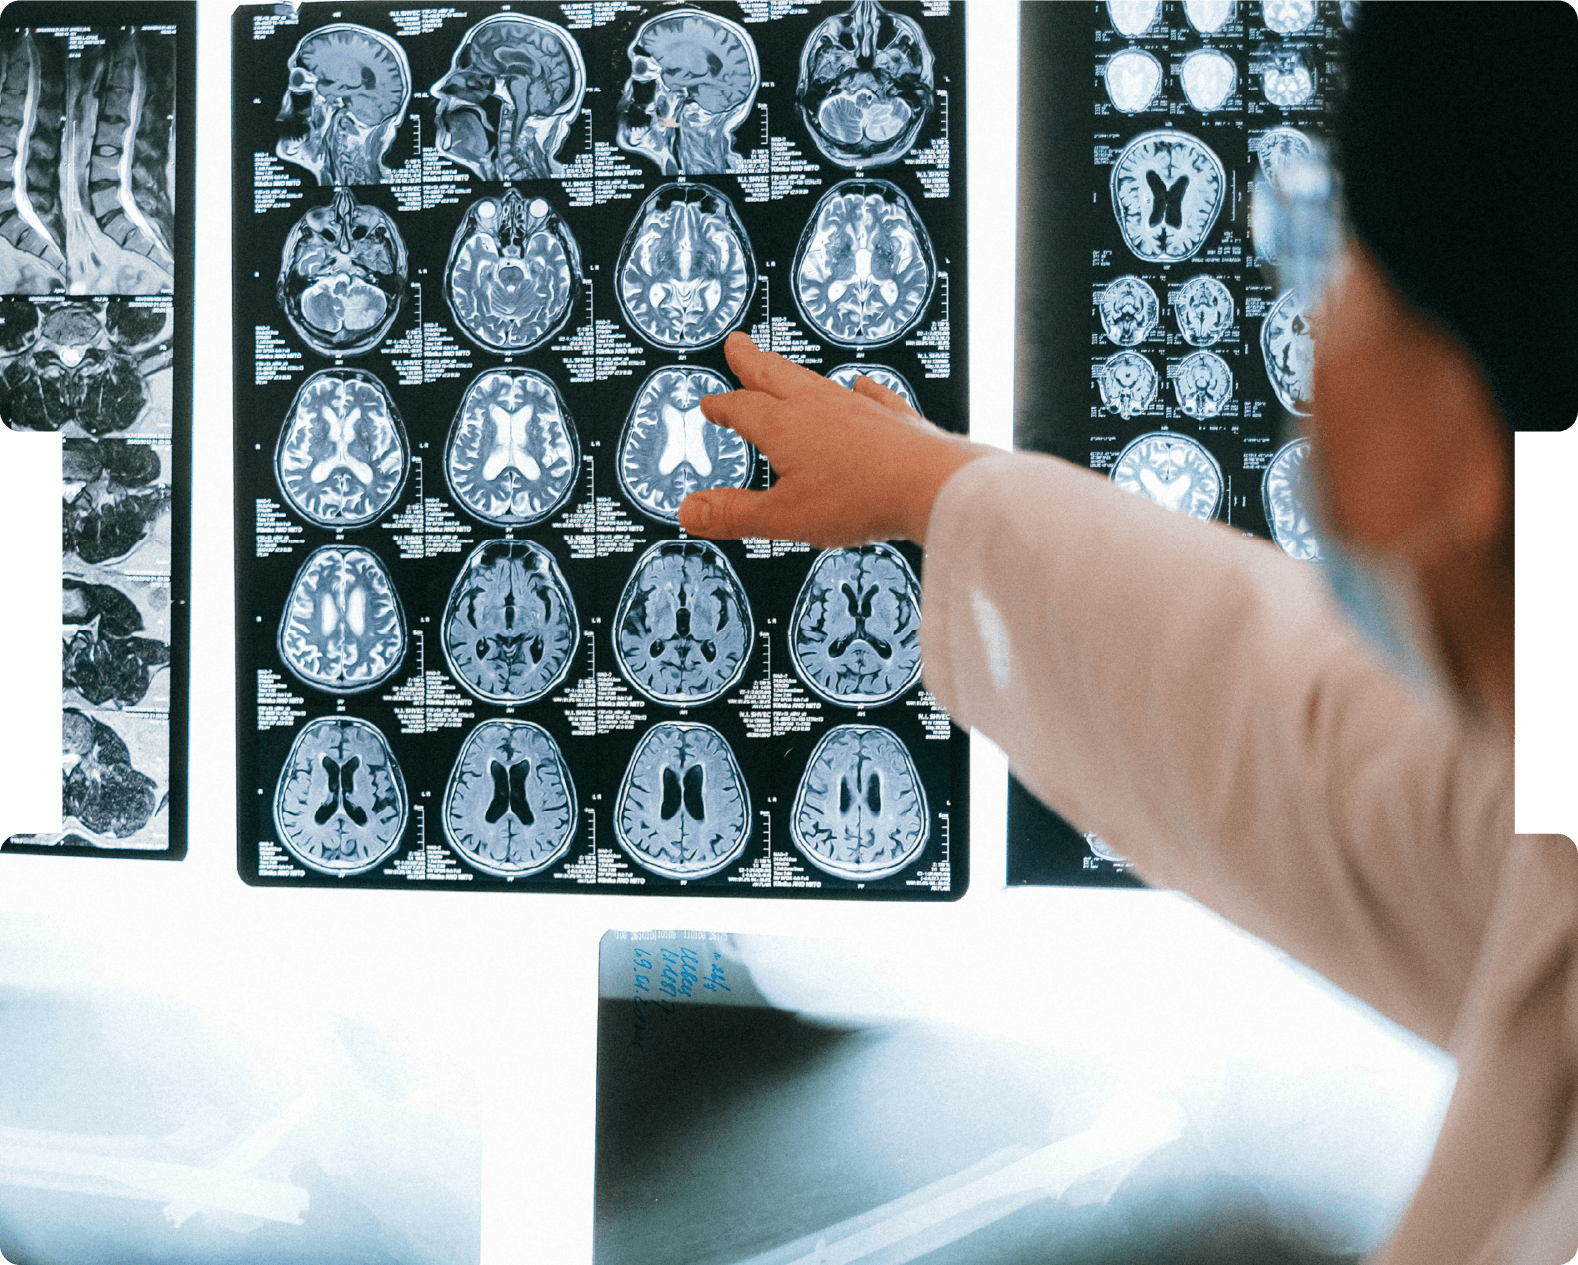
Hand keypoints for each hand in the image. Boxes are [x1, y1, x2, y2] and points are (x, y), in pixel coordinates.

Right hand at [678, 332, 984, 547]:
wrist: (929, 484)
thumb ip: (734, 514)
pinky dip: (860, 389)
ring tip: (784, 366)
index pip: (742, 409)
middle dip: (752, 362)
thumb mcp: (784, 517)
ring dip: (793, 372)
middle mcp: (818, 407)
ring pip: (816, 381)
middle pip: (776, 376)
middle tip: (738, 344)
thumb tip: (690, 511)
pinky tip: (862, 385)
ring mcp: (858, 408)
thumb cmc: (860, 498)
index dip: (722, 406)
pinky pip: (871, 395)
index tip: (709, 403)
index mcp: (785, 426)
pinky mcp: (893, 418)